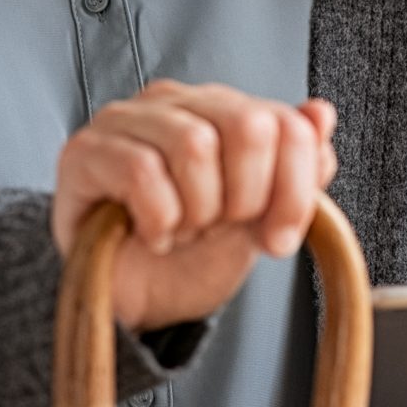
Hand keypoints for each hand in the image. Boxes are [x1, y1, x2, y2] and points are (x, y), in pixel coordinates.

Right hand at [53, 82, 338, 330]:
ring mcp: (125, 120)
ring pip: (193, 145)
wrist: (131, 303)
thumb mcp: (259, 221)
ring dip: (198, 210)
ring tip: (184, 231)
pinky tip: (154, 236)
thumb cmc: (190, 256)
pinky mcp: (85, 152)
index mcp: (221, 109)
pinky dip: (159, 219)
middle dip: (246, 198)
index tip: (278, 239)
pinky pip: (141, 171)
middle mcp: (174, 102)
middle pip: (246, 125)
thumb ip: (296, 170)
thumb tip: (320, 114)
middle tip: (222, 230)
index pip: (285, 122)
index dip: (294, 189)